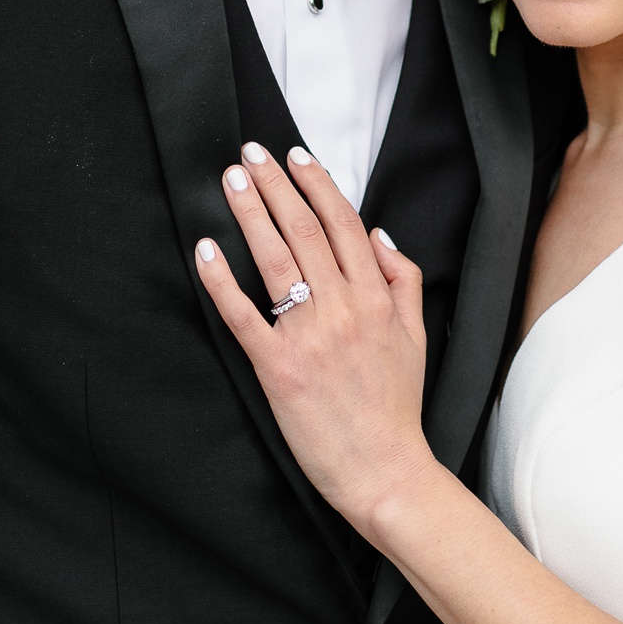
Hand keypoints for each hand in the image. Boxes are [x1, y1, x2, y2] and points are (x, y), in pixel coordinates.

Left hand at [194, 144, 436, 535]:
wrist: (385, 471)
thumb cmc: (397, 405)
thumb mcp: (415, 336)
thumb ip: (402, 280)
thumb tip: (380, 234)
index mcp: (376, 299)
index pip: (345, 224)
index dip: (318, 184)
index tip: (296, 155)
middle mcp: (344, 309)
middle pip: (305, 232)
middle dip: (276, 186)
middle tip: (250, 153)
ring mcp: (309, 338)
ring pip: (276, 261)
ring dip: (251, 215)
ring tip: (232, 182)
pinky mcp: (278, 369)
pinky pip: (245, 315)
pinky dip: (223, 281)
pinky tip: (207, 250)